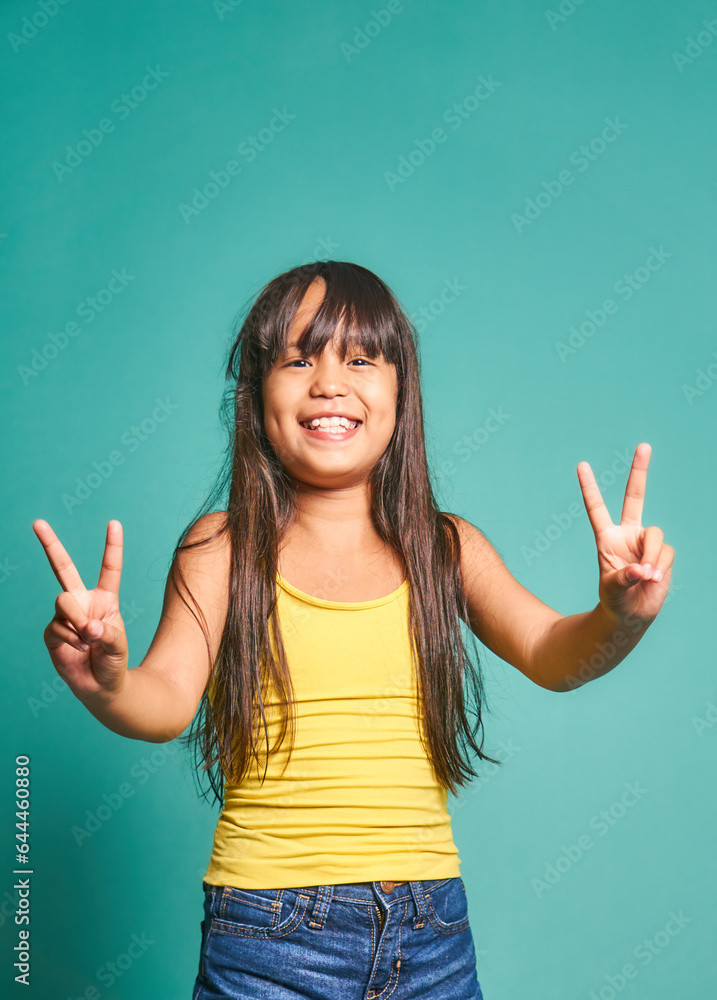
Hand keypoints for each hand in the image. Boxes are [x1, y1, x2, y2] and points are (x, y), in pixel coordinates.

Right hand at [32, 519, 128, 700]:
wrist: (101, 686)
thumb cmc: (114, 661)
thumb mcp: (118, 645)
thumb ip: (106, 632)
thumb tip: (87, 627)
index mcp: (104, 598)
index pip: (109, 568)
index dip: (112, 546)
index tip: (114, 522)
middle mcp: (82, 602)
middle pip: (63, 568)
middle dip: (50, 544)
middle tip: (37, 522)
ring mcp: (65, 616)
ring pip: (63, 602)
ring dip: (77, 621)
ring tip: (89, 639)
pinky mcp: (52, 633)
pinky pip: (56, 627)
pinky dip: (70, 638)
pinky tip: (78, 649)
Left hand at [577, 443, 673, 625]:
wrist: (632, 614)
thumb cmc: (615, 600)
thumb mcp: (611, 590)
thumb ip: (624, 578)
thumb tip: (642, 569)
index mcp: (607, 538)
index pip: (597, 508)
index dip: (590, 487)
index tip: (581, 464)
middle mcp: (628, 534)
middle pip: (635, 497)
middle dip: (640, 471)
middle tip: (644, 445)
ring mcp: (646, 542)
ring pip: (656, 535)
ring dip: (652, 557)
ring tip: (646, 577)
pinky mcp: (663, 554)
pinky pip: (666, 553)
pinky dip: (660, 566)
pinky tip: (653, 580)